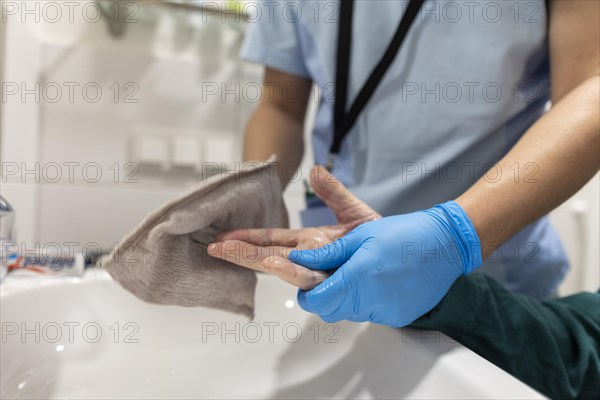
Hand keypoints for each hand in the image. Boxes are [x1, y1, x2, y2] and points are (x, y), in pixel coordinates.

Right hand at [207, 165, 380, 289]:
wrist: (404, 256)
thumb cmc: (376, 239)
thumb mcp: (353, 211)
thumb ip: (333, 193)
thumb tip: (315, 170)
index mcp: (308, 242)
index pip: (271, 240)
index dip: (246, 240)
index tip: (222, 239)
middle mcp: (310, 259)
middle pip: (271, 257)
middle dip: (243, 254)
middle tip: (216, 249)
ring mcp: (323, 271)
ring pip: (289, 270)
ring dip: (268, 264)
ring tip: (247, 255)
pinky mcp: (338, 281)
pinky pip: (315, 281)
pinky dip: (298, 274)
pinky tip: (284, 267)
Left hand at [288, 201, 481, 326]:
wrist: (447, 245)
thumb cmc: (405, 234)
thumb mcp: (361, 236)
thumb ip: (328, 254)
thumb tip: (299, 259)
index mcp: (357, 278)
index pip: (316, 302)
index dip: (306, 295)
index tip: (307, 283)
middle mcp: (370, 301)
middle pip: (330, 311)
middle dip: (323, 297)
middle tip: (331, 275)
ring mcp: (386, 312)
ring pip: (350, 313)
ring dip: (346, 298)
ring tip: (360, 273)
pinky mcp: (398, 317)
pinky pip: (371, 314)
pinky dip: (367, 301)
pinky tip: (379, 281)